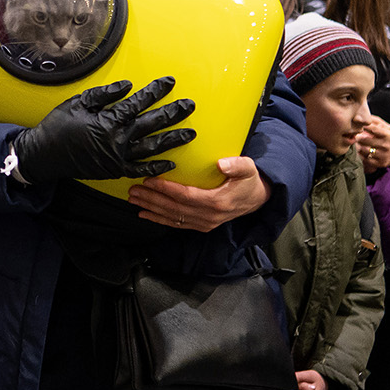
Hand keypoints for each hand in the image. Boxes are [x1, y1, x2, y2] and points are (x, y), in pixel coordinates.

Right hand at [12, 77, 195, 183]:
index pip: (139, 102)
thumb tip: (128, 86)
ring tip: (189, 133)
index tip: (170, 82)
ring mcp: (118, 157)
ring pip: (152, 147)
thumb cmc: (58, 126)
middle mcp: (118, 139)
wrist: (44, 155)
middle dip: (173, 113)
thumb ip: (105, 94)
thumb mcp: (78, 102)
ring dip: (172, 139)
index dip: (156, 91)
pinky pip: (140, 170)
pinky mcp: (114, 170)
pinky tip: (171, 163)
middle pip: (152, 124)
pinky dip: (156, 168)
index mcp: (109, 120)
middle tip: (189, 105)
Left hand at [129, 156, 269, 230]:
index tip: (149, 180)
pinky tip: (145, 214)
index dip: (166, 189)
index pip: (185, 195)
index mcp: (217, 202)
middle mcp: (208, 216)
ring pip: (172, 217)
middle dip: (151, 199)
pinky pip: (176, 224)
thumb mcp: (248, 169)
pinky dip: (159, 220)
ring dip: (151, 209)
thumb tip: (222, 163)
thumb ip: (237, 165)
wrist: (256, 200)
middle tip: (133, 191)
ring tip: (134, 200)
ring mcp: (204, 223)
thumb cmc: (249, 182)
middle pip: (174, 208)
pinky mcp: (201, 226)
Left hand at [354, 117, 389, 172]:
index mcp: (387, 134)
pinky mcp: (381, 163)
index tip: (358, 126)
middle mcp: (386, 145)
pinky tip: (363, 152)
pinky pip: (366, 160)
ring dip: (358, 147)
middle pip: (365, 140)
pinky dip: (362, 155)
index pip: (373, 129)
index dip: (363, 127)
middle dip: (358, 137)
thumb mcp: (386, 126)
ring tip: (358, 144)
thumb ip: (375, 120)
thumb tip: (363, 116)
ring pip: (364, 150)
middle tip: (356, 136)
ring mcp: (384, 155)